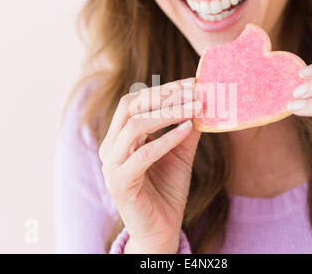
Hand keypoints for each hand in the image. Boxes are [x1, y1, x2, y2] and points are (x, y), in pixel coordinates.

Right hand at [99, 78, 201, 252]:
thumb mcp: (179, 154)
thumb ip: (185, 129)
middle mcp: (110, 147)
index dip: (163, 88)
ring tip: (196, 107)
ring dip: (168, 112)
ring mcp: (112, 165)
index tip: (193, 81)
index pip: (136, 101)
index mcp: (120, 138)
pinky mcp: (120, 183)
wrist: (161, 230)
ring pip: (135, 125)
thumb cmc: (167, 191)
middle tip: (195, 90)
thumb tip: (201, 100)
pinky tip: (188, 128)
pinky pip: (143, 154)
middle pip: (130, 106)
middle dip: (164, 95)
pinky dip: (166, 138)